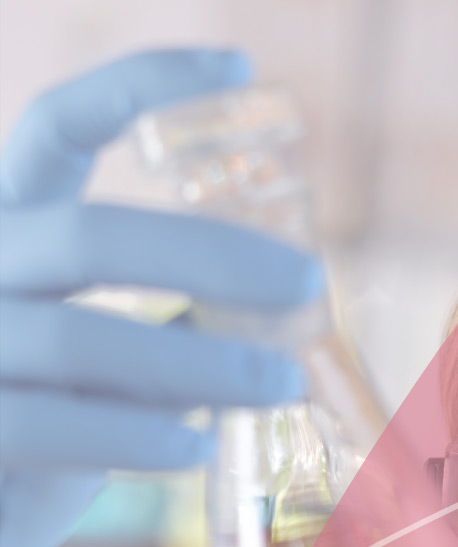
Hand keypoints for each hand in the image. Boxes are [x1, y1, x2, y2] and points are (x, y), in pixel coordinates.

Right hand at [0, 48, 324, 546]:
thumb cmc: (47, 423)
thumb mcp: (105, 354)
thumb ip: (170, 321)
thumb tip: (282, 307)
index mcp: (11, 228)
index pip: (57, 124)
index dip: (142, 83)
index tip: (243, 68)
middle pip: (92, 236)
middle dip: (214, 257)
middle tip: (309, 284)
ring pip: (81, 339)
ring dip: (200, 365)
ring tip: (280, 385)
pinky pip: (51, 425)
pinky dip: (135, 434)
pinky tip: (195, 448)